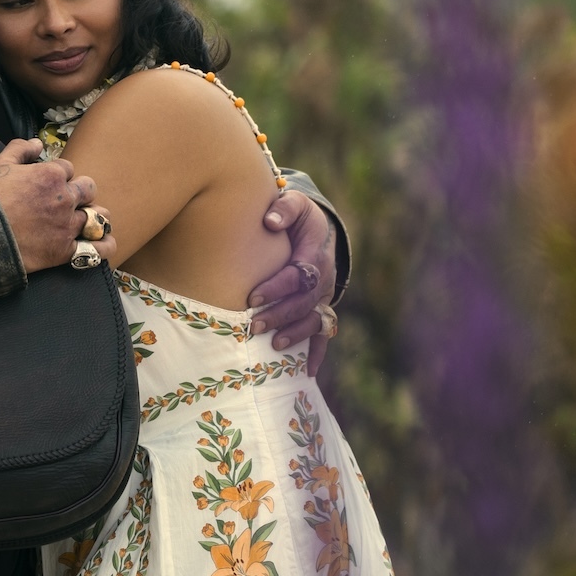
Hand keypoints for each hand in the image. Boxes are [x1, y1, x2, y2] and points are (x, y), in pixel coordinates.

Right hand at [0, 140, 94, 272]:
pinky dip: (104, 246)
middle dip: (80, 193)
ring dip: (94, 217)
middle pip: (88, 189)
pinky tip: (104, 243)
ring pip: (98, 217)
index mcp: (51, 174)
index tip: (46, 186)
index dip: (58, 176)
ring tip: (88, 222)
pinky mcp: (65, 250)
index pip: (67, 169)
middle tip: (67, 202)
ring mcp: (67, 225)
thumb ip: (20, 149)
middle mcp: (65, 198)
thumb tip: (38, 143)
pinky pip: (97, 249)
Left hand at [248, 188, 339, 371]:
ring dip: (294, 335)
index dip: (277, 288)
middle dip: (280, 315)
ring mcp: (323, 297)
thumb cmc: (296, 217)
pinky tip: (305, 372)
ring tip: (273, 346)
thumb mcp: (295, 203)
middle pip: (305, 302)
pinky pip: (323, 335)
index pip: (299, 275)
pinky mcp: (320, 309)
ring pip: (313, 321)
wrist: (316, 228)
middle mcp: (324, 280)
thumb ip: (284, 208)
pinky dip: (316, 354)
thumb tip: (269, 220)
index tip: (252, 298)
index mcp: (316, 255)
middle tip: (253, 326)